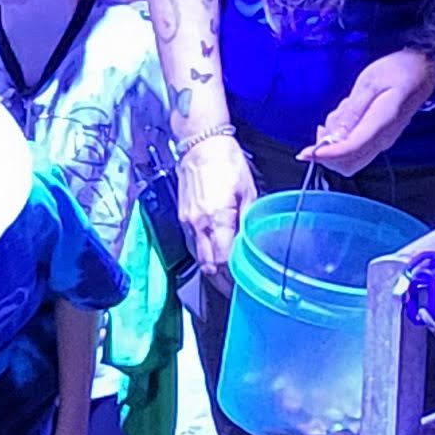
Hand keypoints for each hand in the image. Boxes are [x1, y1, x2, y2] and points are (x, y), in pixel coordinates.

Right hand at [176, 130, 257, 278]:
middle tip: (237, 290)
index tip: (245, 285)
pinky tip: (214, 259)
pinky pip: (192, 246)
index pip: (224, 260)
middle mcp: (198, 225)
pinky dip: (203, 257)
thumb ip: (248, 220)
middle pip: (209, 265)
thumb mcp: (248, 190)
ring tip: (227, 280)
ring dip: (212, 271)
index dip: (234, 276)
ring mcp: (188, 223)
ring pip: (199, 259)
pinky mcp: (183, 218)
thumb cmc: (227, 161)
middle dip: (223, 281)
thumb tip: (251, 244)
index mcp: (217, 218)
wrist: (201, 144)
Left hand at [307, 49, 434, 174]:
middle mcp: (382, 139)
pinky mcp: (378, 139)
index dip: (325, 155)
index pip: (350, 149)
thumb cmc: (398, 70)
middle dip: (327, 151)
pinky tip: (345, 118)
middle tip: (322, 126)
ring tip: (341, 112)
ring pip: (349, 159)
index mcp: (382, 123)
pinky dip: (341, 140)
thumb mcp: (370, 82)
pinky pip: (354, 150)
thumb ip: (352, 111)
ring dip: (334, 143)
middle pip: (348, 163)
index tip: (304, 153)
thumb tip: (334, 135)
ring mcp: (381, 141)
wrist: (423, 70)